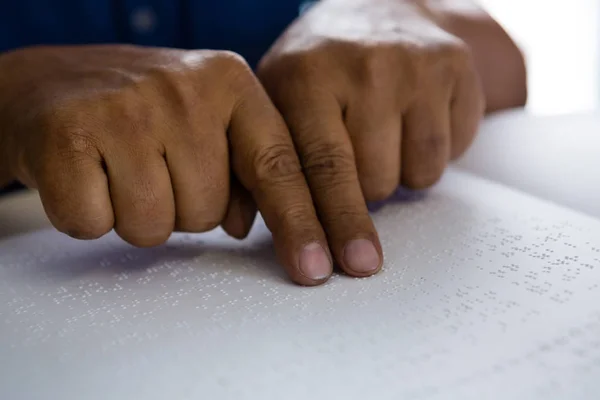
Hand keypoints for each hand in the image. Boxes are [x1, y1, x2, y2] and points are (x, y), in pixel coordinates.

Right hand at [0, 45, 338, 285]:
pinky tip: (86, 173)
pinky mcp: (71, 134)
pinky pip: (98, 224)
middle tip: (154, 168)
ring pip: (157, 227)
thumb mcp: (207, 122)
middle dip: (182, 208)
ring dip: (137, 214)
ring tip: (119, 170)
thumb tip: (248, 227)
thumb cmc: (140, 114)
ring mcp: (126, 108)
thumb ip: (244, 169)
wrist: (48, 86)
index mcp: (231, 82)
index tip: (320, 271)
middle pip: (210, 213)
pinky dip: (90, 214)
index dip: (303, 224)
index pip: (279, 167)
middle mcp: (185, 88)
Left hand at [258, 0, 484, 273]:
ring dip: (396, 173)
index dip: (325, 226)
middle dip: (360, 197)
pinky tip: (410, 121)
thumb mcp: (279, 99)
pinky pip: (448, 153)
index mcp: (305, 78)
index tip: (332, 271)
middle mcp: (362, 66)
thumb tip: (280, 240)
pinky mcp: (455, 69)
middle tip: (354, 165)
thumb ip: (273, 163)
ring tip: (380, 136)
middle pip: (372, 183)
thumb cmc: (319, 71)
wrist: (376, 9)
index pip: (318, 170)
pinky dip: (428, 153)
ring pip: (414, 175)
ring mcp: (414, 65)